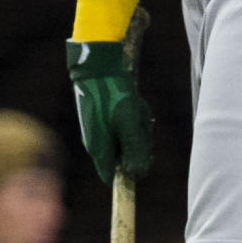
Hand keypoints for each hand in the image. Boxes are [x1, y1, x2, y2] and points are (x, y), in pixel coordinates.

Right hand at [66, 39, 153, 185]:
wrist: (97, 65)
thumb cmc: (113, 94)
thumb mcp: (129, 123)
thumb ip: (134, 150)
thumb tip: (137, 175)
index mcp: (99, 149)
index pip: (111, 177)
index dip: (129, 173)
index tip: (145, 158)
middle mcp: (96, 142)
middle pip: (122, 157)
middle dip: (138, 143)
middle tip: (144, 125)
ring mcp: (98, 128)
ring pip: (123, 138)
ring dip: (137, 127)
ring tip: (139, 109)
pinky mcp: (101, 116)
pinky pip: (121, 124)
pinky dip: (132, 116)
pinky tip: (135, 102)